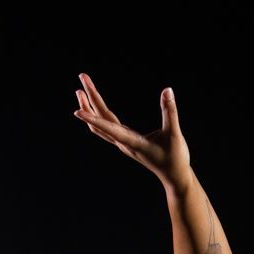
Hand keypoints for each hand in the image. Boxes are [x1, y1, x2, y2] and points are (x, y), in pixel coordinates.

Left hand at [73, 72, 192, 193]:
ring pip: (100, 125)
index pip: (108, 127)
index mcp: (132, 141)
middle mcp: (123, 142)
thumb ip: (170, 111)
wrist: (174, 176)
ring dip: (88, 109)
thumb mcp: (174, 134)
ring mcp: (123, 143)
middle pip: (100, 120)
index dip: (92, 118)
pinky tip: (94, 108)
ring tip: (80, 91)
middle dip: (89, 99)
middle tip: (82, 76)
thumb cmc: (175, 157)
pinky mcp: (126, 142)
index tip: (77, 110)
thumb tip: (168, 90)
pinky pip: (106, 128)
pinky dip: (96, 117)